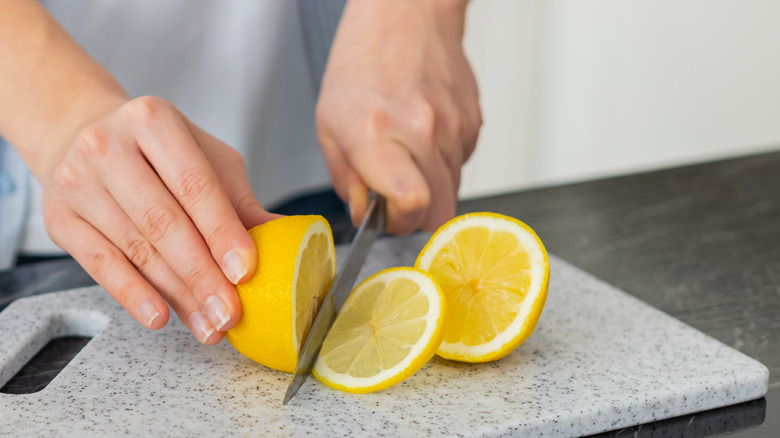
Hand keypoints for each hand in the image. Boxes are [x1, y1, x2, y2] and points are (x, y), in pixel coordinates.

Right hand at [41, 96, 278, 343]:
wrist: (81, 134)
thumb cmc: (156, 150)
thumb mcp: (203, 157)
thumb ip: (238, 199)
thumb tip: (285, 237)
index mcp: (154, 121)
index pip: (195, 185)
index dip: (222, 232)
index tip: (246, 272)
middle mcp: (109, 146)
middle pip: (163, 223)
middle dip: (202, 275)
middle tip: (230, 313)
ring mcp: (78, 181)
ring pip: (136, 249)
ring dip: (177, 294)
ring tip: (209, 325)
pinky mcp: (59, 218)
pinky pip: (100, 265)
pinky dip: (133, 295)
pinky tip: (161, 316)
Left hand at [316, 0, 481, 233]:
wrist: (409, 14)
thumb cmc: (363, 63)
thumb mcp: (329, 124)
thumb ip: (346, 179)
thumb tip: (366, 214)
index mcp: (377, 131)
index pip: (412, 202)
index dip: (400, 221)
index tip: (385, 214)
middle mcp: (422, 129)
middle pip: (438, 212)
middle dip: (414, 214)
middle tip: (393, 194)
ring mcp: (454, 126)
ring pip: (452, 192)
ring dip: (429, 187)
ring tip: (406, 153)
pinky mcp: (473, 122)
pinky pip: (461, 166)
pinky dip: (443, 164)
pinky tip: (424, 136)